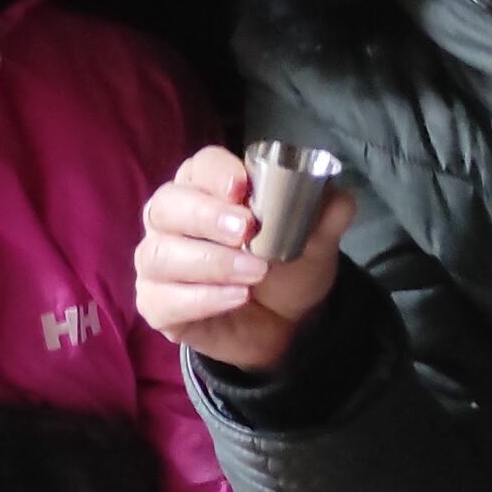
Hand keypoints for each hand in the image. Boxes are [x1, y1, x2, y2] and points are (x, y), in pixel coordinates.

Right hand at [133, 145, 354, 374]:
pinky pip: (162, 299)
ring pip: (159, 254)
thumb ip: (326, 214)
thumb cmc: (287, 268)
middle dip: (205, 216)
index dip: (215, 173)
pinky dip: (201, 298)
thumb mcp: (316, 239)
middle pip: (165, 206)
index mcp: (205, 189)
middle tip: (246, 231)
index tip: (241, 187)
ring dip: (211, 262)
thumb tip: (336, 196)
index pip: (198, 167)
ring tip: (255, 273)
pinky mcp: (155, 304)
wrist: (284, 323)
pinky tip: (236, 299)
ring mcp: (156, 263)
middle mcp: (170, 221)